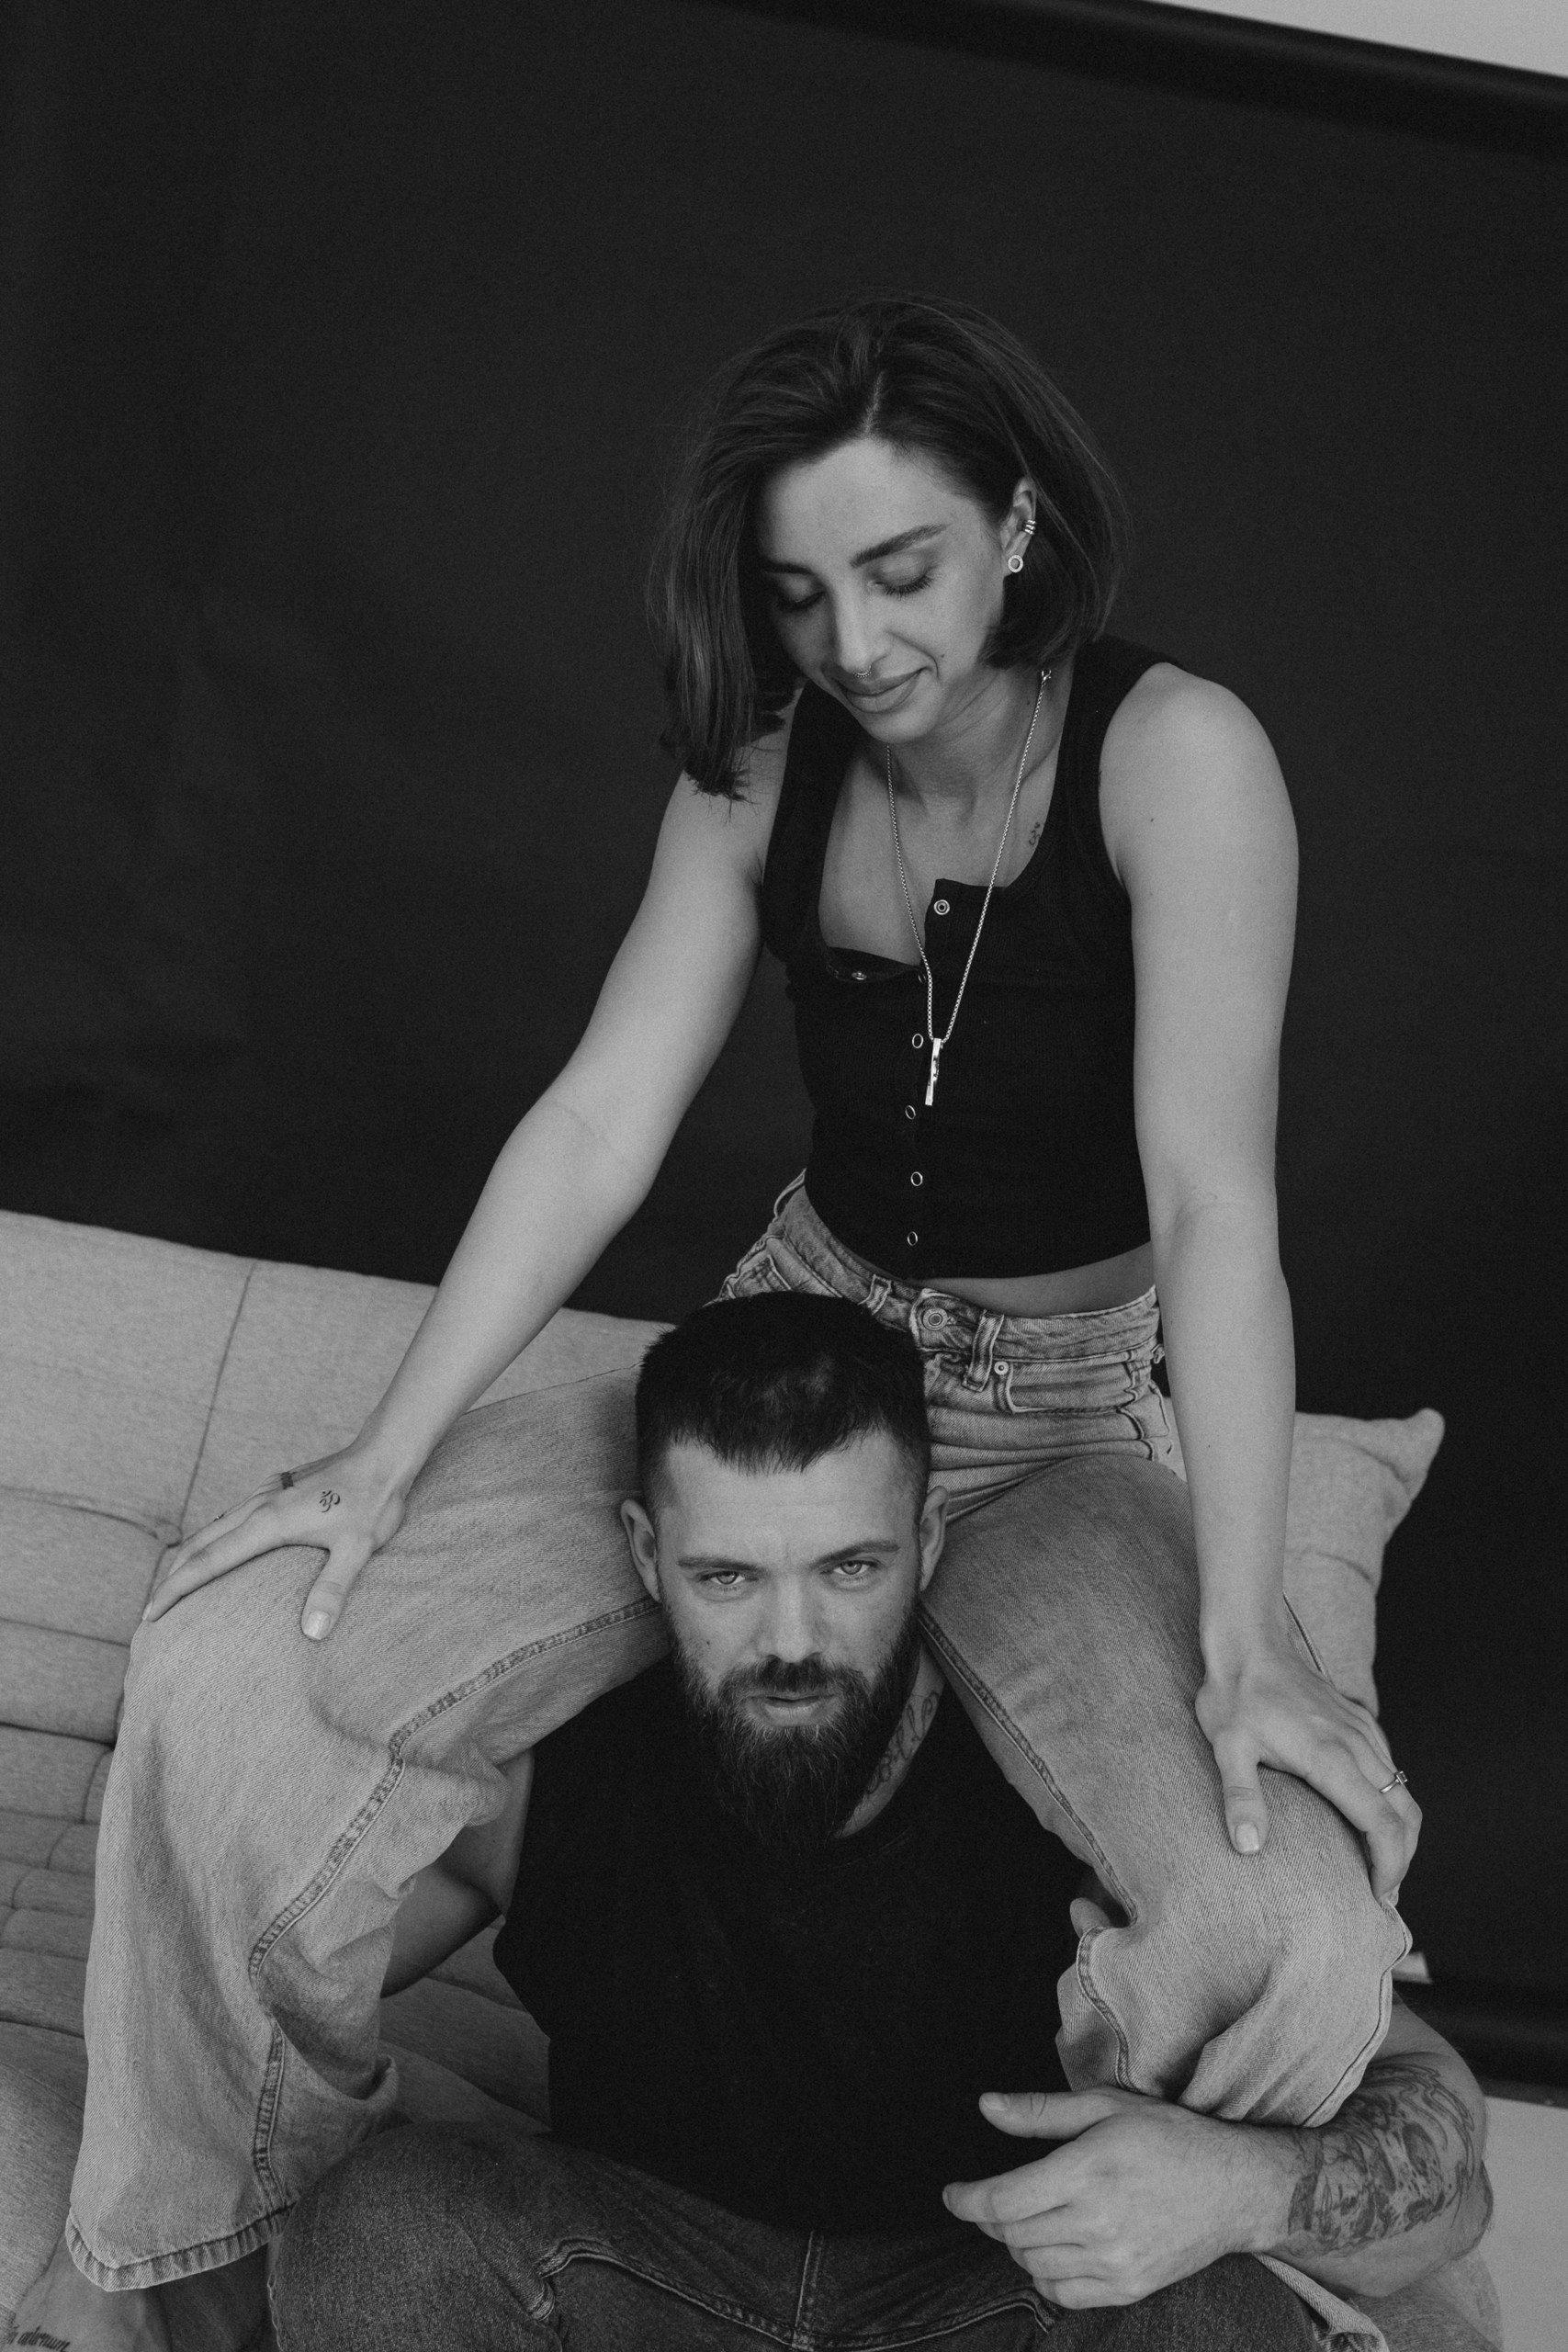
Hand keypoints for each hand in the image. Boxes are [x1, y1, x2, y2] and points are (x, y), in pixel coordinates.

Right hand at [143, 1446, 407, 1640]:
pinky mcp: (277, 1487)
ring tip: (178, 1585)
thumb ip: (333, 1590)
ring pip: (213, 1526)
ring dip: (190, 1555)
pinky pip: (232, 1516)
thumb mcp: (358, 1549)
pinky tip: (221, 1549)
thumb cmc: (373, 1501)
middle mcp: (258, 1505)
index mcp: (269, 1522)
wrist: (385, 1453)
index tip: (151, 1614)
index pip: (208, 1561)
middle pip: (199, 1544)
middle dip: (172, 1578)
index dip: (176, 1589)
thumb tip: (313, 1634)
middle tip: (152, 1611)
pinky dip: (213, 1538)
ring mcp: (266, 1493)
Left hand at [944, 2087, 1273, 2308]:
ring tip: (1028, 2218)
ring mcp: (1115, 2260)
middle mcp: (1098, 2221)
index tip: (952, 2193)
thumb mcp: (1106, 2106)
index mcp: (1088, 2170)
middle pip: (1013, 2234)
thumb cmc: (1169, 2136)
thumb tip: (986, 2105)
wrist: (1235, 2187)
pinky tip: (1053, 2250)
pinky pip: (1063, 2294)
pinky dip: (1044, 2276)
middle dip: (992, 2216)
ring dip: (1018, 2243)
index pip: (1004, 2200)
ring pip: (1033, 2264)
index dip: (966, 2199)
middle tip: (995, 2197)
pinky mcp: (1129, 2287)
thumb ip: (1040, 2111)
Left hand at [1195, 1617, 1420, 1896]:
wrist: (1249, 1641)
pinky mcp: (1358, 1719)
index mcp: (1331, 1757)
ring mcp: (1362, 1729)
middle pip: (1405, 1812)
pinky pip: (1390, 1765)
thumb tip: (1248, 1847)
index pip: (1381, 1823)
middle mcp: (1357, 1744)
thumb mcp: (1227, 1747)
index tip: (1379, 1897)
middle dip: (1403, 1858)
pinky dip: (1393, 1799)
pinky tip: (1371, 1815)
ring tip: (1381, 1865)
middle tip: (1384, 1893)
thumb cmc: (1235, 1695)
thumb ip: (1241, 1797)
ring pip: (1402, 1789)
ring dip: (1401, 1830)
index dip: (1389, 1865)